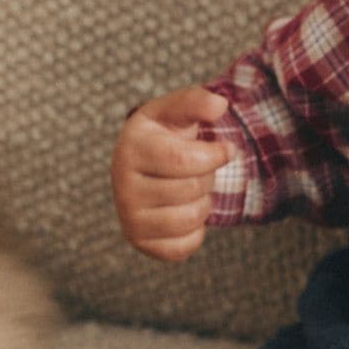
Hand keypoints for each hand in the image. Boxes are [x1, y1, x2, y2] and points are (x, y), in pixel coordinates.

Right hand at [111, 83, 238, 261]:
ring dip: (204, 203)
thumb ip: (198, 101)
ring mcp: (128, 217)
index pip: (183, 160)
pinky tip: (184, 211)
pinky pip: (183, 247)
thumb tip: (219, 105)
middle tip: (196, 170)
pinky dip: (196, 231)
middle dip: (207, 177)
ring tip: (191, 189)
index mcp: (132, 147)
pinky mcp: (139, 241)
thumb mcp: (177, 111)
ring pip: (189, 219)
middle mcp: (122, 184)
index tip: (226, 149)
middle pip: (190, 189)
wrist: (146, 165)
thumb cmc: (166, 135)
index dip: (214, 155)